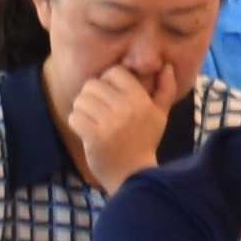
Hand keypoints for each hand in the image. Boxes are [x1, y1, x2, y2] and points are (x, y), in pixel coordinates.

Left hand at [64, 46, 183, 179]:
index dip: (107, 80)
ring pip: (81, 100)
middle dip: (90, 95)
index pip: (114, 72)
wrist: (134, 175)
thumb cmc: (146, 142)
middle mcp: (126, 108)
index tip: (109, 95)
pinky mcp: (94, 137)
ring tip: (90, 119)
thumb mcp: (160, 115)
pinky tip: (85, 130)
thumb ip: (165, 89)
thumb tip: (166, 66)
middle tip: (96, 108)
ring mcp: (109, 123)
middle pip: (92, 84)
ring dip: (81, 109)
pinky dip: (76, 122)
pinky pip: (75, 117)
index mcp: (141, 100)